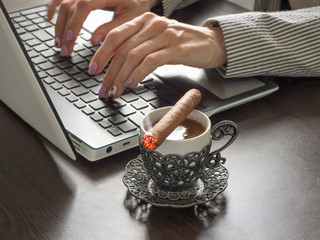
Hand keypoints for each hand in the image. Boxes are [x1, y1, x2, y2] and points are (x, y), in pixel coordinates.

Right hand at [47, 0, 160, 55]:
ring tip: (59, 43)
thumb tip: (94, 41)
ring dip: (58, 24)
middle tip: (64, 50)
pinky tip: (50, 20)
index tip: (69, 39)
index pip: (84, 5)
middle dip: (64, 29)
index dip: (75, 23)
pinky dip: (54, 8)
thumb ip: (113, 29)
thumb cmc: (137, 5)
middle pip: (69, 6)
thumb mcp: (130, 19)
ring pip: (63, 3)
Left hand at [90, 13, 226, 98]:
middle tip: (102, 87)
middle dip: (108, 70)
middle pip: (122, 47)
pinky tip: (131, 84)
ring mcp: (164, 35)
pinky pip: (150, 61)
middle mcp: (152, 24)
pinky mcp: (176, 48)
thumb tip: (115, 63)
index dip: (101, 54)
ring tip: (115, 90)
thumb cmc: (182, 43)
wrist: (211, 43)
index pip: (115, 35)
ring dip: (120, 76)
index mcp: (144, 21)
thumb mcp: (156, 40)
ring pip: (133, 55)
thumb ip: (137, 46)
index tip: (93, 70)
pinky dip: (137, 74)